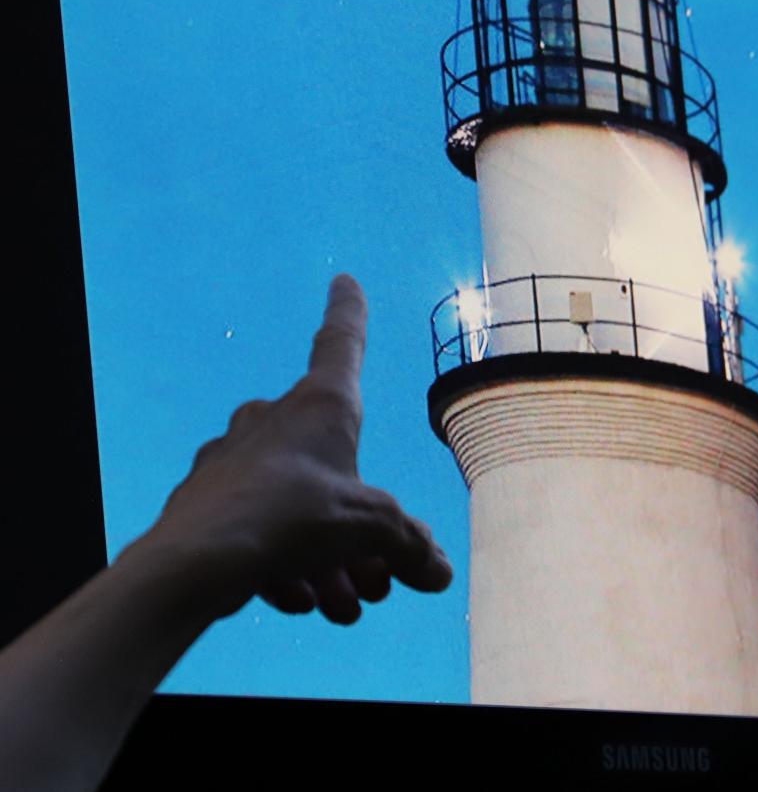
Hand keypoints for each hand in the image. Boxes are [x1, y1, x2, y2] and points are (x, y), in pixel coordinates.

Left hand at [137, 274, 451, 624]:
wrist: (193, 564)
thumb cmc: (289, 521)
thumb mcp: (371, 530)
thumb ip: (409, 545)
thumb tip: (439, 572)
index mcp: (319, 404)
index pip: (341, 342)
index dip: (349, 311)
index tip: (343, 279)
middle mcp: (273, 419)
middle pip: (332, 464)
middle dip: (358, 523)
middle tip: (378, 577)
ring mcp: (234, 458)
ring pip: (295, 503)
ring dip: (326, 556)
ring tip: (343, 603)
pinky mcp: (206, 500)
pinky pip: (257, 527)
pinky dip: (283, 561)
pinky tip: (296, 598)